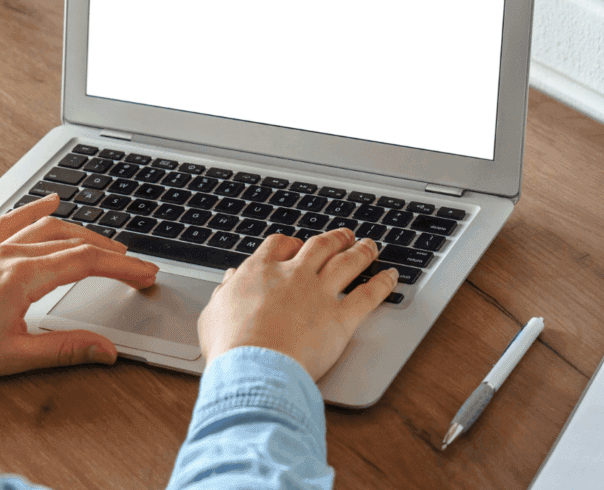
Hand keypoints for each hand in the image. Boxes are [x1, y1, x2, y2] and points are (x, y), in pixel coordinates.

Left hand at [0, 194, 158, 382]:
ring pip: (49, 229)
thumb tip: (105, 350)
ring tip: (109, 246)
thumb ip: (65, 349)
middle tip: (139, 267)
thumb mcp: (14, 357)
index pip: (86, 262)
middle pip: (75, 242)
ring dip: (84, 233)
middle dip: (113, 252)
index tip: (146, 274)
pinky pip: (13, 221)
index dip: (123, 267)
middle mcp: (10, 255)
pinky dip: (36, 210)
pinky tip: (51, 203)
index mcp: (22, 277)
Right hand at [197, 229, 397, 380]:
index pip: (279, 245)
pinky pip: (369, 295)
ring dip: (361, 251)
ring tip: (370, 245)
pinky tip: (391, 276)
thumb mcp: (213, 313)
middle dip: (334, 239)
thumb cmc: (230, 346)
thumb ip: (225, 292)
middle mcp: (293, 275)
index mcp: (260, 271)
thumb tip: (231, 279)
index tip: (297, 246)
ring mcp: (319, 294)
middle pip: (319, 246)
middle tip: (344, 236)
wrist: (254, 367)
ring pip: (346, 262)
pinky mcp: (341, 318)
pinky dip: (383, 284)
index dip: (291, 243)